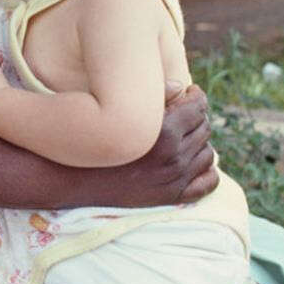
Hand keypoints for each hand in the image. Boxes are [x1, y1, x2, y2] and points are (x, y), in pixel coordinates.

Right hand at [70, 84, 216, 207]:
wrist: (74, 178)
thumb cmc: (94, 137)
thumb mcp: (122, 111)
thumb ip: (155, 97)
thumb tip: (180, 86)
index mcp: (165, 131)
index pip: (198, 107)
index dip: (196, 96)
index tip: (189, 92)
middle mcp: (174, 156)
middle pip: (204, 128)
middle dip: (198, 116)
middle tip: (185, 111)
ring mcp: (174, 179)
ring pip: (208, 154)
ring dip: (200, 141)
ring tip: (187, 135)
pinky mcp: (171, 196)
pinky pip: (207, 184)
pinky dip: (207, 171)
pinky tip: (195, 161)